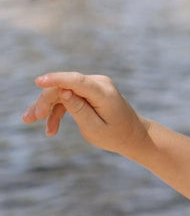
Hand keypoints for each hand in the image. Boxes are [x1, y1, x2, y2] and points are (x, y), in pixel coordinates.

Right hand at [22, 72, 154, 159]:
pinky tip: (50, 129)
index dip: (56, 79)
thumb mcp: (96, 128)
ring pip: (61, 92)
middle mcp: (98, 84)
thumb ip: (79, 109)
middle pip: (63, 87)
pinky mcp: (87, 93)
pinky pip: (66, 98)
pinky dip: (57, 111)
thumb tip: (64, 91)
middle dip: (44, 101)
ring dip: (46, 107)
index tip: (39, 81)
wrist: (133, 136)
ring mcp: (92, 86)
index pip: (76, 81)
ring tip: (30, 120)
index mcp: (104, 92)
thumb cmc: (116, 135)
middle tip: (30, 118)